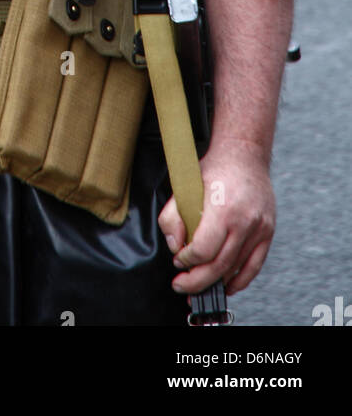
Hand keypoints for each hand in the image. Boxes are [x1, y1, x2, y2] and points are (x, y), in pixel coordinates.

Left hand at [158, 139, 275, 297]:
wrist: (244, 155)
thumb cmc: (212, 169)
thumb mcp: (184, 185)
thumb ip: (172, 217)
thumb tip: (176, 246)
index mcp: (222, 208)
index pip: (203, 249)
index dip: (187, 261)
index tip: (178, 260)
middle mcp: (244, 221)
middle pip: (219, 265)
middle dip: (197, 281)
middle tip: (182, 285)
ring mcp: (259, 228)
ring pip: (236, 268)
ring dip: (216, 283)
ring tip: (198, 286)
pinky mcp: (268, 232)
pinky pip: (254, 265)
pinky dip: (240, 280)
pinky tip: (226, 286)